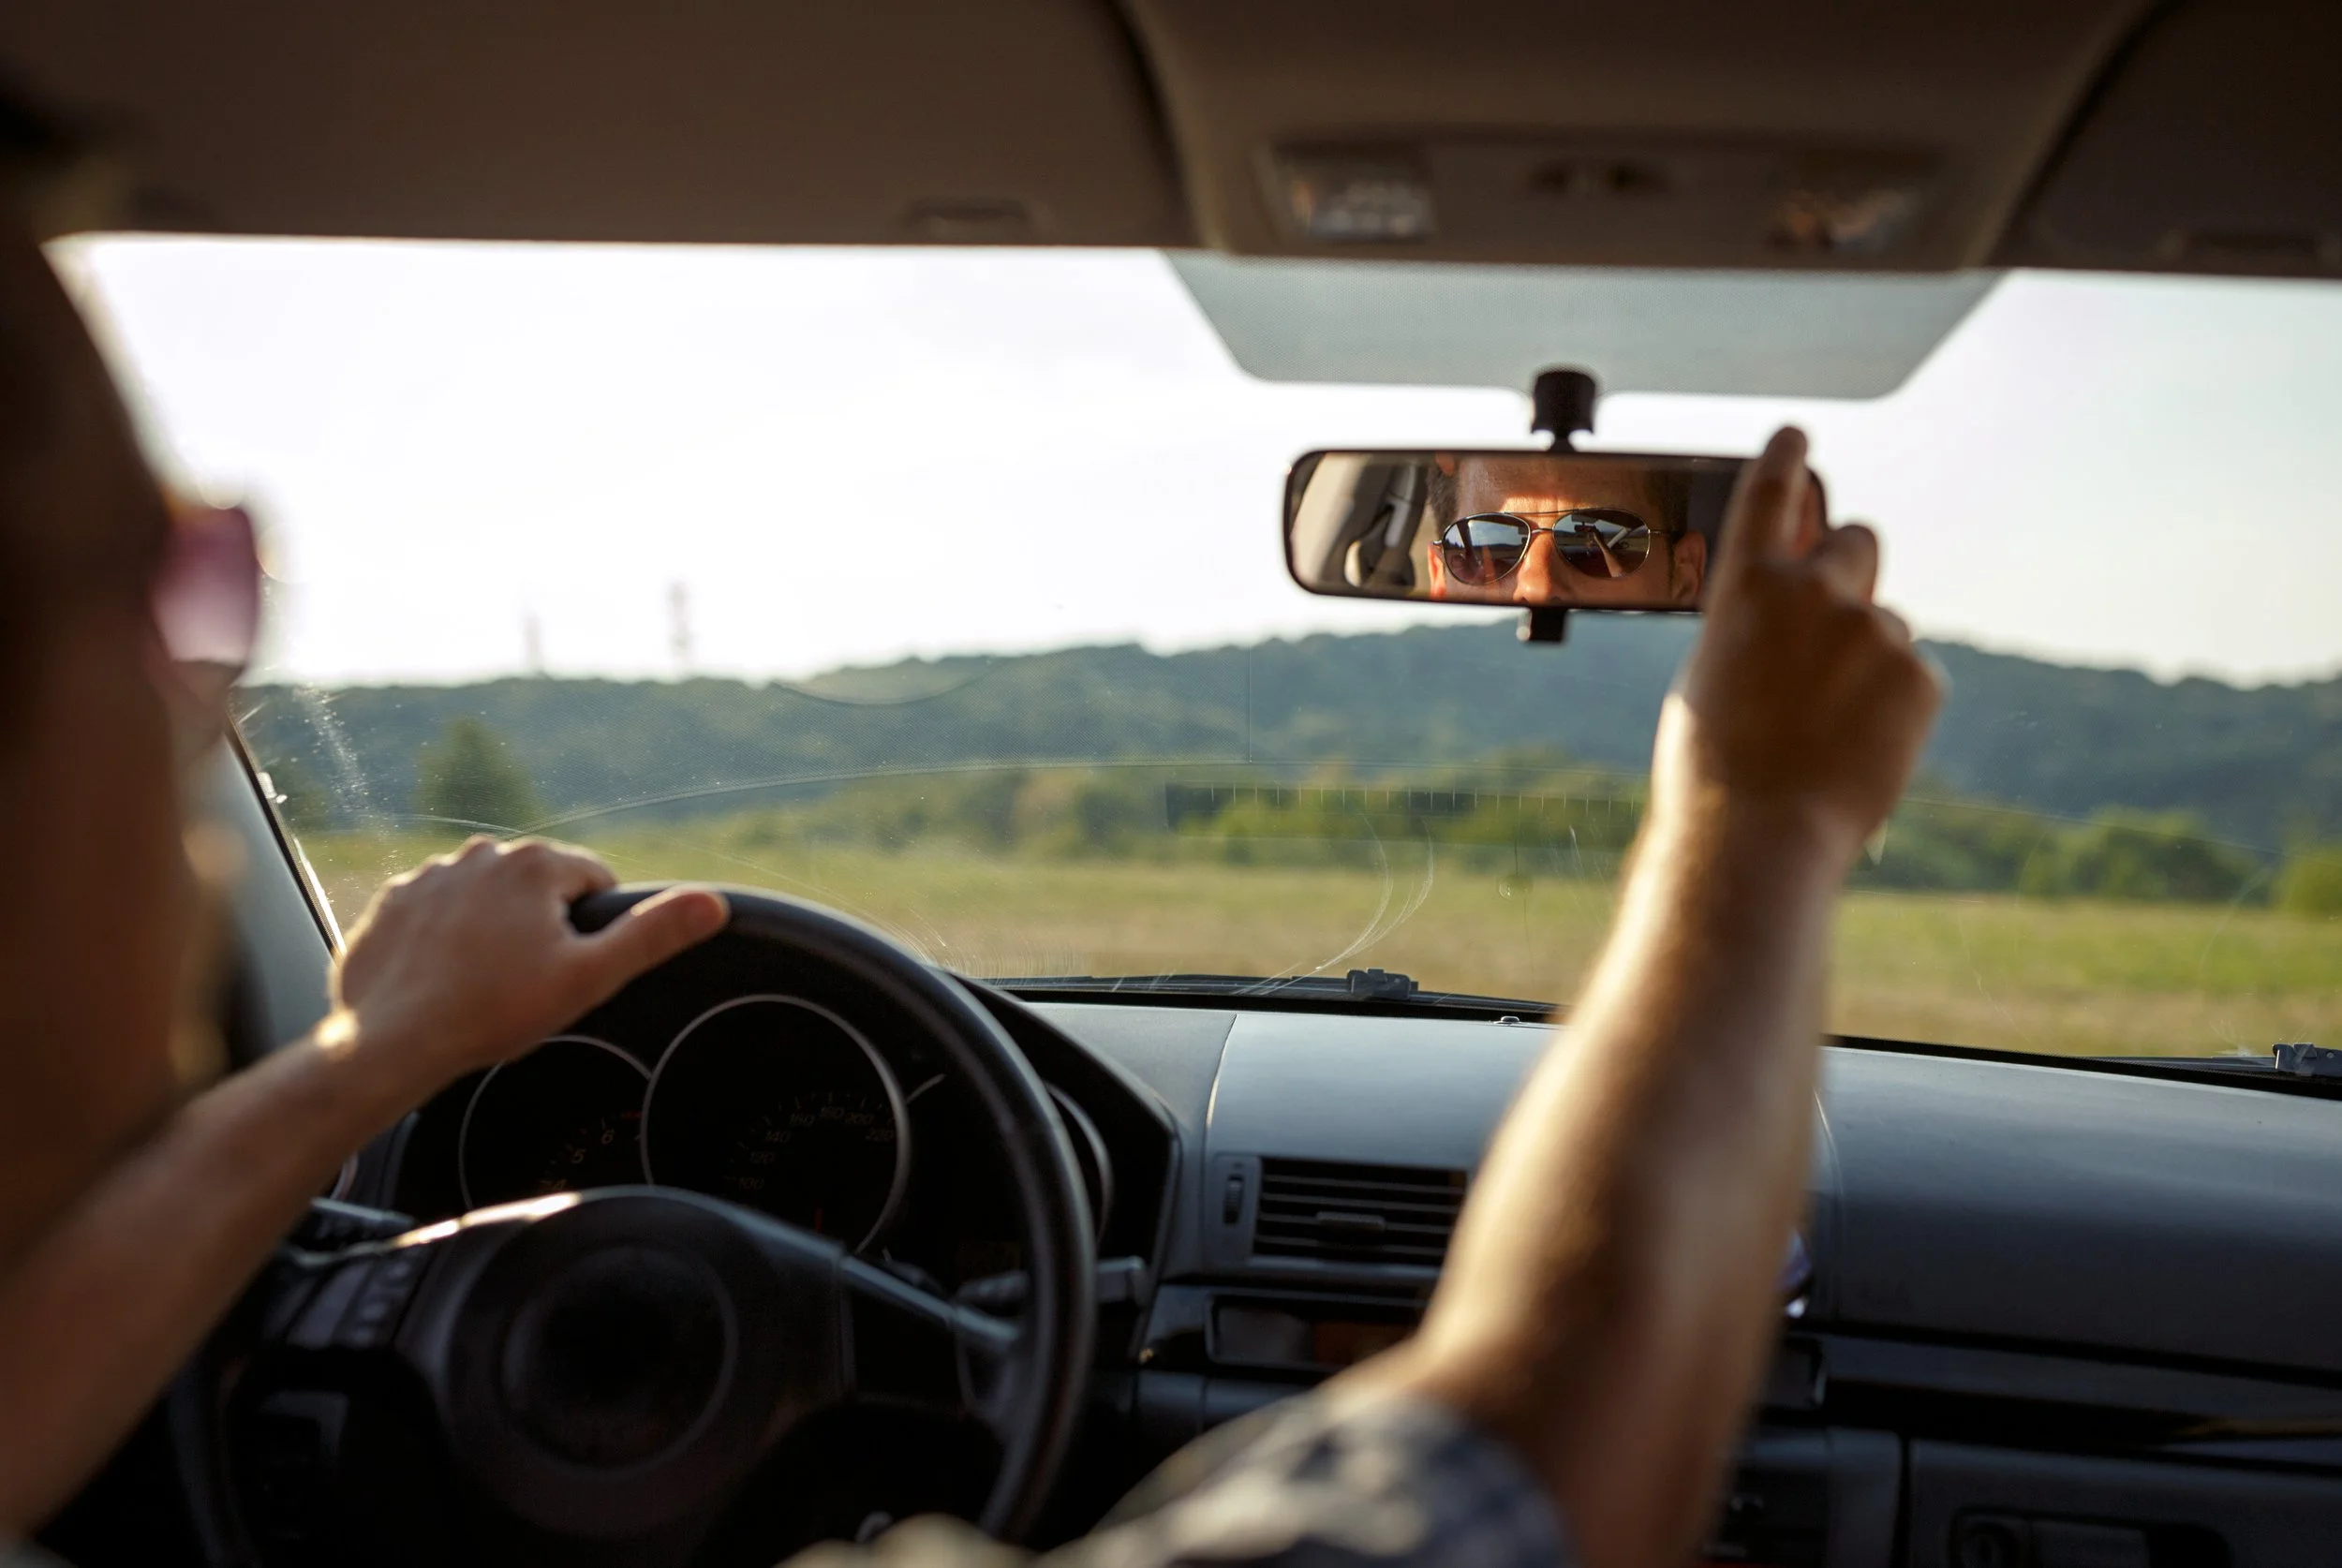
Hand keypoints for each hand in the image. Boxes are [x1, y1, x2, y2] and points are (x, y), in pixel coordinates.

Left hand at [330, 837, 726, 1090]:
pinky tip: (445, 978)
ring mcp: (430, 875)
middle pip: (539, 887)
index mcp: (536, 863)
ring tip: (484, 984)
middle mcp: (482, 853)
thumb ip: (652, 935)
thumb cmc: (492, 1012)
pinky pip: (437, 912)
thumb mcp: (590, 979)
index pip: (594, 881)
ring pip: (487, 898)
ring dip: (493, 929)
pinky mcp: (392, 902)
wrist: (390, 1041)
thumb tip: (713, 903)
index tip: (571, 968)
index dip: (594, 930)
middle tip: (528, 983)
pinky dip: (445, 939)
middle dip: (542, 927)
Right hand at [1656, 427, 1941, 861]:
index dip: (1785, 458)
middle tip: (1835, 620)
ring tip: (1826, 726)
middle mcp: (1814, 591)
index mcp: (1746, 587)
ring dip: (1865, 658)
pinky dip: (1892, 706)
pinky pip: (1913, 677)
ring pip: (1884, 623)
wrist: (1758, 831)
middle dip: (1851, 568)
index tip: (1797, 436)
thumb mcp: (1712, 670)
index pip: (1769, 494)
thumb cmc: (1715, 764)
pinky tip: (1855, 747)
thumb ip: (1753, 623)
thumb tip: (1792, 611)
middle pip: (1858, 540)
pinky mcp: (1919, 676)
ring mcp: (1874, 630)